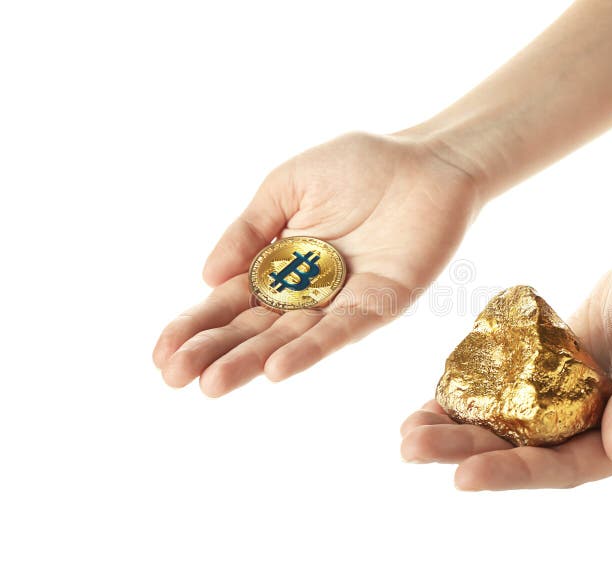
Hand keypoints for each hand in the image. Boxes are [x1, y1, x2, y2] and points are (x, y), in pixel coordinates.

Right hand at [153, 132, 479, 395]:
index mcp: (280, 261)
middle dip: (213, 351)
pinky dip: (309, 350)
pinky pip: (341, 330)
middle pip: (254, 327)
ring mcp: (342, 300)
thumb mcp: (286, 186)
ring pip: (289, 337)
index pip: (230, 300)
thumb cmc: (358, 165)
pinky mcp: (379, 303)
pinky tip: (276, 369)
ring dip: (251, 361)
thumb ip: (249, 229)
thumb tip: (205, 276)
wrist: (425, 160)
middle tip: (174, 377)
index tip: (161, 353)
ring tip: (212, 383)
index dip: (196, 325)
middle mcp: (307, 289)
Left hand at [400, 250, 611, 489]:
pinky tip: (427, 405)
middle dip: (464, 454)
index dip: (513, 473)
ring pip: (504, 431)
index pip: (565, 468)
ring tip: (406, 434)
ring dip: (454, 434)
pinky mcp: (542, 382)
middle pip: (521, 453)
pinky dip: (465, 403)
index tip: (462, 475)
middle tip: (411, 448)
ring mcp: (562, 408)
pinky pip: (501, 398)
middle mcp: (589, 432)